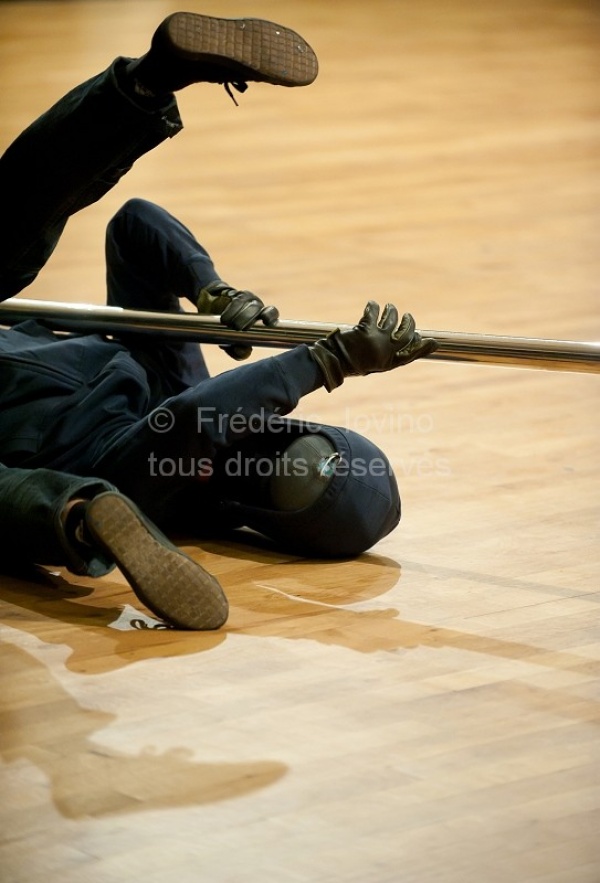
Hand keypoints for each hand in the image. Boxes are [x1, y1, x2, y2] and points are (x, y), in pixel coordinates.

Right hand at [196, 281, 278, 360]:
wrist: (212, 312)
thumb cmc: (229, 330)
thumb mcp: (234, 343)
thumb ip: (239, 351)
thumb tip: (242, 351)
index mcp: (263, 317)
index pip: (271, 312)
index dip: (270, 316)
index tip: (265, 321)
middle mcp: (256, 306)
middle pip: (257, 307)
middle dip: (248, 317)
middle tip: (238, 328)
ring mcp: (246, 298)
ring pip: (245, 303)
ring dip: (238, 314)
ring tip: (228, 324)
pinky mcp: (234, 294)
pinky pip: (235, 300)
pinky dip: (230, 310)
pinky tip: (224, 319)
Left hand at [309, 301, 437, 390]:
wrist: (332, 363)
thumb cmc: (350, 364)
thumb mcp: (371, 364)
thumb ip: (385, 355)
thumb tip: (399, 343)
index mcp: (387, 363)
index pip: (410, 356)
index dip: (422, 349)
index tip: (432, 341)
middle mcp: (385, 352)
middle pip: (406, 335)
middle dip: (409, 324)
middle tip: (408, 316)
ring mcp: (376, 341)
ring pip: (392, 320)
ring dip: (392, 311)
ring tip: (390, 307)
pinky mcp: (365, 330)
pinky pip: (373, 313)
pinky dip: (373, 307)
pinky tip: (372, 304)